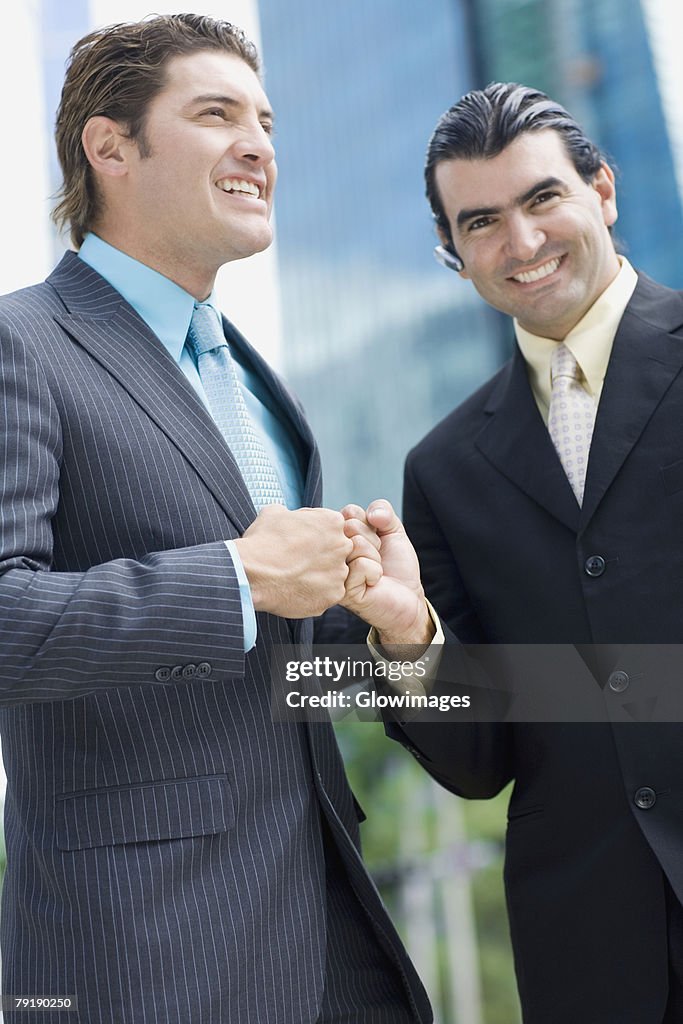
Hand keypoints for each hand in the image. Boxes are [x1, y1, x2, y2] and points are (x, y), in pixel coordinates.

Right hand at [234, 505, 354, 617]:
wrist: (251, 573)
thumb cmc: (262, 542)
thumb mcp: (274, 513)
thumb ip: (292, 514)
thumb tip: (289, 516)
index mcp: (332, 522)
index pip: (332, 527)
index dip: (314, 535)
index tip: (300, 542)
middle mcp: (342, 546)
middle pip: (337, 551)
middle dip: (321, 555)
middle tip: (298, 561)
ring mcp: (340, 572)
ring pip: (334, 574)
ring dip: (319, 575)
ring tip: (294, 577)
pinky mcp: (333, 595)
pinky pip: (327, 594)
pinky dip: (314, 594)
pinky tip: (296, 590)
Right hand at [341, 501, 434, 650]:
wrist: (408, 597)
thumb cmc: (397, 566)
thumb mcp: (393, 531)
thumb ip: (384, 512)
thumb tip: (373, 514)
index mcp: (340, 536)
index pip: (350, 511)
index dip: (370, 524)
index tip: (375, 541)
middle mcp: (332, 552)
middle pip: (350, 526)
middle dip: (374, 541)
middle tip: (376, 558)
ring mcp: (334, 571)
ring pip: (356, 544)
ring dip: (375, 558)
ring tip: (374, 571)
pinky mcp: (341, 590)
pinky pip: (361, 565)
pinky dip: (374, 573)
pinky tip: (372, 583)